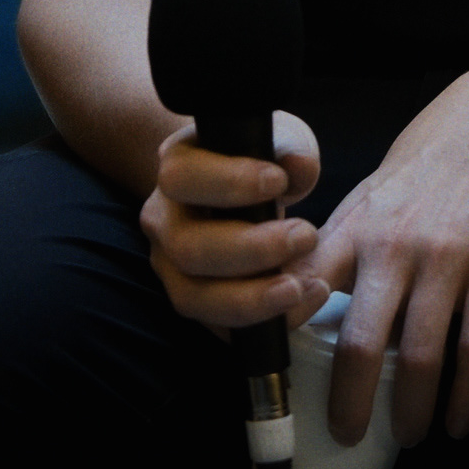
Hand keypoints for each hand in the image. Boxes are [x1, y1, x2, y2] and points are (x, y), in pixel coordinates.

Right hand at [140, 111, 331, 336]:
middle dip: (250, 249)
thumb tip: (299, 166)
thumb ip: (291, 151)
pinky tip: (304, 299)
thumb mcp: (279, 142)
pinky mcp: (195, 303)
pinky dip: (263, 321)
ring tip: (301, 286)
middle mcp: (163, 220)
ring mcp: (171, 267)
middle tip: (305, 236)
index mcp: (178, 167)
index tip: (278, 181)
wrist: (245, 191)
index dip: (227, 182)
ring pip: (192, 297)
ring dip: (251, 298)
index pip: (181, 176)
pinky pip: (218, 326)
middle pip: (187, 247)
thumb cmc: (260, 160)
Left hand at [306, 72, 468, 449]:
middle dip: (349, 402)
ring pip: (420, 355)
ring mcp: (447, 258)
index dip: (281, 338)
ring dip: (411, 408)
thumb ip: (336, 246)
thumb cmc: (428, 165)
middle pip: (359, 342)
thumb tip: (295, 298)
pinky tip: (460, 421)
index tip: (274, 381)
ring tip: (407, 435)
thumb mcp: (369, 194)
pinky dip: (467, 395)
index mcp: (355, 227)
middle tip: (345, 436)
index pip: (301, 289)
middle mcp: (394, 245)